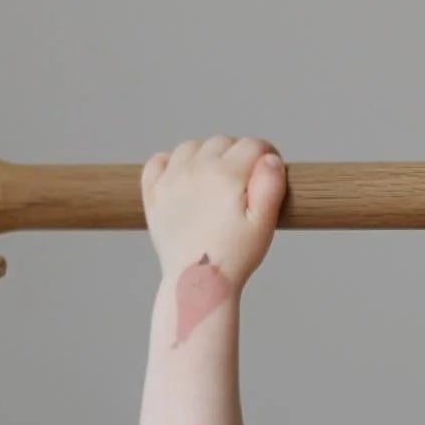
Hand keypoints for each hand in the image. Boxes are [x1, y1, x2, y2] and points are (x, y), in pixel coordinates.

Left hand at [141, 136, 286, 288]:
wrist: (197, 282)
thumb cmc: (235, 257)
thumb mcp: (263, 224)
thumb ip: (270, 187)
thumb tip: (270, 159)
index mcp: (226, 175)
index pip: (253, 145)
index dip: (268, 154)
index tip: (270, 171)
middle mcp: (196, 170)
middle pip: (223, 142)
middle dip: (239, 155)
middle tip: (245, 184)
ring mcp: (171, 180)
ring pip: (192, 147)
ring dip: (207, 156)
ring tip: (217, 182)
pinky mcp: (153, 194)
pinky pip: (159, 161)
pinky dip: (172, 163)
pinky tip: (185, 179)